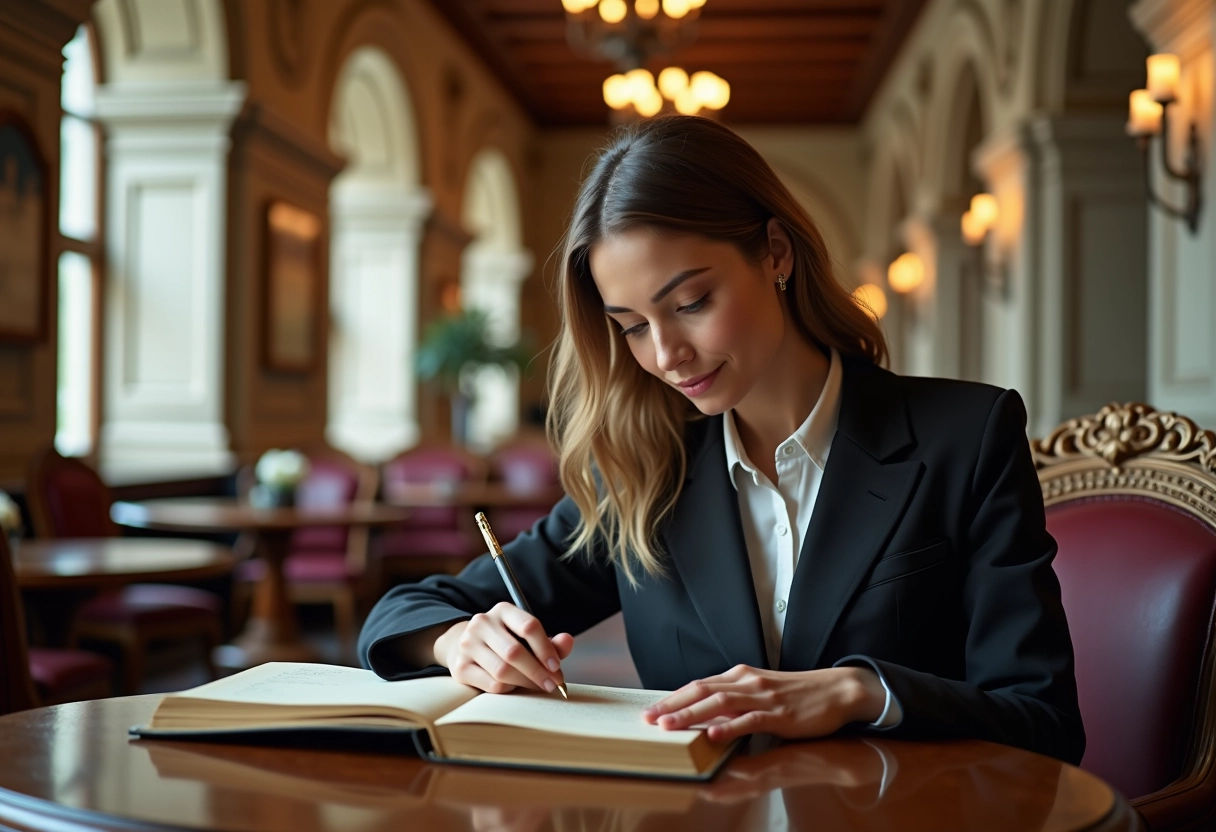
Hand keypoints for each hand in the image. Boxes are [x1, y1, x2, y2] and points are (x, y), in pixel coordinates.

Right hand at [435, 602, 573, 693]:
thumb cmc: (505, 642)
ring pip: (503, 670)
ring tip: (536, 685)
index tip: (556, 667)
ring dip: (525, 682)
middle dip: (537, 672)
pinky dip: (509, 688)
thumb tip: (567, 641)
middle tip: (552, 684)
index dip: (545, 649)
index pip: (529, 626)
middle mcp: (482, 623)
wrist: (465, 646)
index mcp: (503, 610)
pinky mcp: (460, 667)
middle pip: (515, 652)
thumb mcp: (528, 638)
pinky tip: (515, 685)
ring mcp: (467, 644)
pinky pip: (492, 684)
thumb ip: (551, 641)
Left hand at [641, 665, 886, 743]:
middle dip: (672, 705)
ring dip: (691, 715)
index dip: (673, 698)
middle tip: (648, 720)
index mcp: (741, 675)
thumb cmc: (797, 694)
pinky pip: (750, 719)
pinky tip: (713, 735)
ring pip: (720, 702)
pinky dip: (729, 727)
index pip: (699, 685)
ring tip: (669, 727)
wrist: (837, 690)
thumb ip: (736, 699)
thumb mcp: (761, 691)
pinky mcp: (779, 713)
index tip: (651, 710)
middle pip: (702, 690)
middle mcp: (747, 681)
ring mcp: (763, 696)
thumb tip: (707, 713)